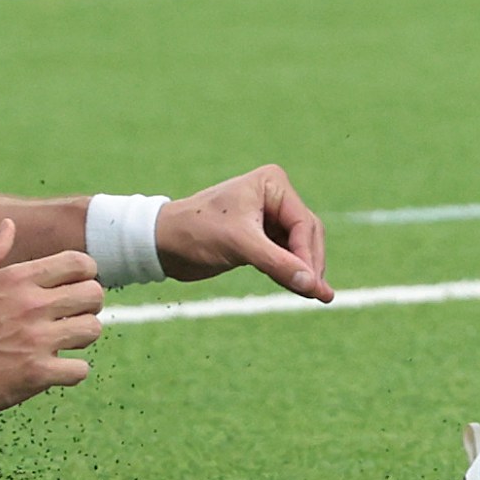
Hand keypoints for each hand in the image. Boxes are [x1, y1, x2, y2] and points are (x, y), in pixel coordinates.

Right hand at [0, 219, 105, 414]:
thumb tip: (8, 225)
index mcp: (18, 278)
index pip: (79, 263)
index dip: (86, 272)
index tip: (76, 284)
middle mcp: (33, 305)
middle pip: (94, 295)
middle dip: (89, 303)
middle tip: (74, 314)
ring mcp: (37, 340)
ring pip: (91, 330)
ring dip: (82, 336)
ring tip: (65, 341)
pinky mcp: (37, 373)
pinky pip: (78, 370)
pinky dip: (71, 371)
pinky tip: (55, 369)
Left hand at [152, 164, 332, 301]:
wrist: (160, 243)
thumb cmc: (195, 232)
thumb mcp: (240, 246)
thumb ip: (278, 264)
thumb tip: (313, 286)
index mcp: (272, 183)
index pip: (302, 224)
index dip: (308, 256)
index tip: (314, 286)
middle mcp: (273, 195)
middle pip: (306, 234)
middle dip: (311, 264)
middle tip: (320, 295)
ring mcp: (268, 216)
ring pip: (298, 246)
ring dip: (304, 270)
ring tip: (317, 296)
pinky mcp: (259, 236)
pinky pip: (284, 255)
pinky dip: (291, 272)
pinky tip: (300, 289)